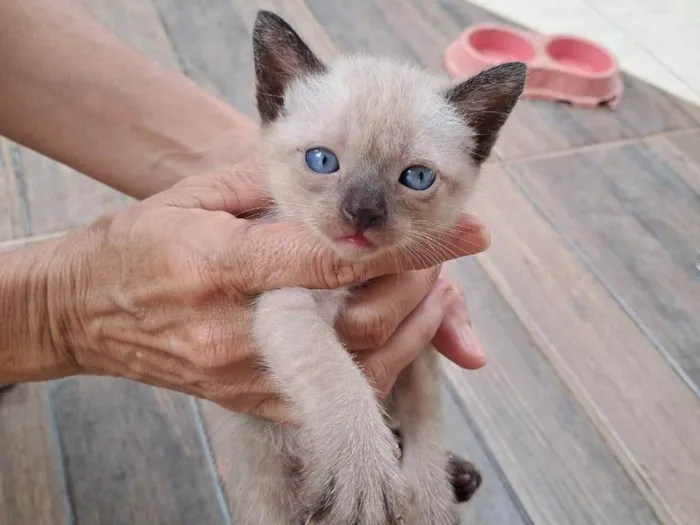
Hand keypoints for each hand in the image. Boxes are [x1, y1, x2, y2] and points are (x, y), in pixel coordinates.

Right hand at [49, 160, 488, 420]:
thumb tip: (333, 180)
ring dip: (412, 330)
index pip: (336, 257)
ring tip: (433, 290)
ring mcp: (246, 376)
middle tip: (440, 255)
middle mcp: (238, 331)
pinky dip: (380, 367)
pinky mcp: (249, 401)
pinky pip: (333, 398)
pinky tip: (398, 333)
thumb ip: (265, 183)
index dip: (408, 246)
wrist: (87, 312)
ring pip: (357, 369)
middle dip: (418, 285)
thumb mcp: (192, 195)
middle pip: (359, 320)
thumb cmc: (136, 246)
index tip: (464, 231)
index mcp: (222, 267)